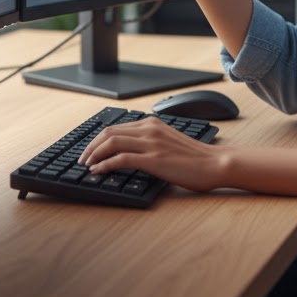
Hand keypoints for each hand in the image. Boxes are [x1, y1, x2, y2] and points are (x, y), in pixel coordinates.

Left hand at [78, 116, 226, 192]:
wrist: (215, 163)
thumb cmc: (195, 158)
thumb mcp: (168, 142)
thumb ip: (150, 142)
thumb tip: (129, 153)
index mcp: (152, 123)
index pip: (116, 126)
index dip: (98, 139)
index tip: (89, 150)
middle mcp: (149, 129)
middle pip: (109, 131)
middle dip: (91, 145)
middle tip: (81, 159)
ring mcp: (151, 143)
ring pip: (111, 142)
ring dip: (94, 154)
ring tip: (86, 166)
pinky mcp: (153, 158)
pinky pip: (121, 158)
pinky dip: (105, 165)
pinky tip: (98, 172)